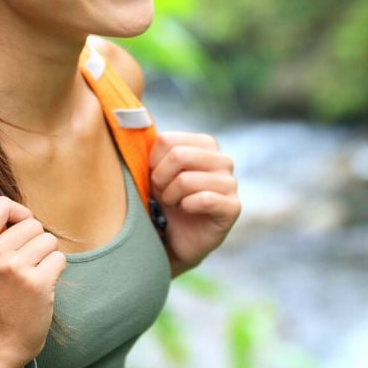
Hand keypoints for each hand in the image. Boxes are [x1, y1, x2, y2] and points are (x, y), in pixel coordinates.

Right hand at [0, 197, 65, 367]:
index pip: (1, 204)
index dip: (16, 213)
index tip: (17, 229)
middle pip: (31, 223)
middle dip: (33, 241)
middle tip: (22, 265)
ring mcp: (15, 269)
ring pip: (48, 240)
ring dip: (45, 257)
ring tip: (30, 275)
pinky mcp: (38, 283)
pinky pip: (59, 258)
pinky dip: (54, 271)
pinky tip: (40, 286)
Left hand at [150, 131, 240, 274]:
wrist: (176, 238)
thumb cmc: (165, 200)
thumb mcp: (155, 171)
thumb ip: (151, 149)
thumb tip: (133, 128)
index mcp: (204, 144)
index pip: (167, 140)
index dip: (153, 162)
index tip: (154, 177)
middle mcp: (222, 159)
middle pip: (179, 155)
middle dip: (161, 179)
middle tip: (163, 194)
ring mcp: (230, 182)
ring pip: (187, 180)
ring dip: (171, 196)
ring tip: (174, 204)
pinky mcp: (233, 206)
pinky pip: (204, 199)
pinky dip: (187, 207)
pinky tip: (187, 211)